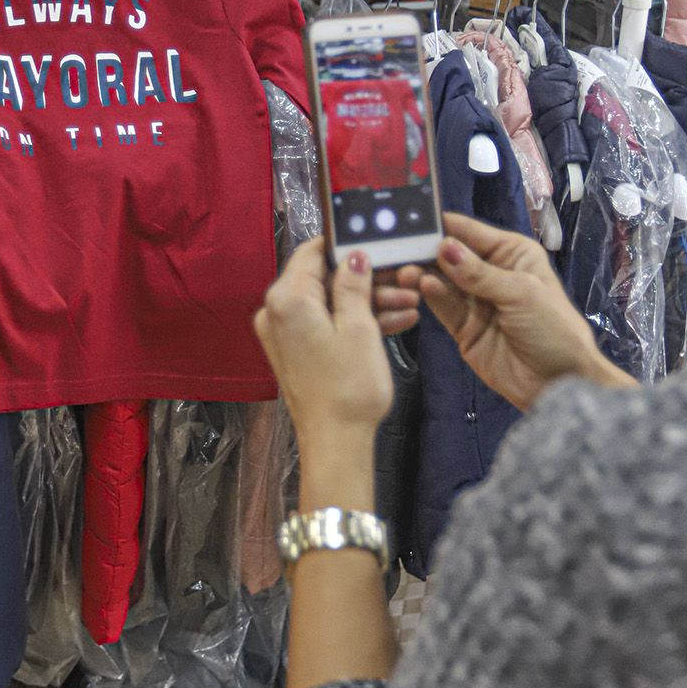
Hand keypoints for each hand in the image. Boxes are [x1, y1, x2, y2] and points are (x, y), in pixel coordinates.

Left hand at [255, 238, 393, 446]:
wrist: (336, 444)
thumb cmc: (347, 389)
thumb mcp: (359, 327)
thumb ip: (354, 284)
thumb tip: (353, 256)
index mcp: (287, 299)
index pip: (312, 252)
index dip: (345, 245)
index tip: (374, 243)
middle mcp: (277, 313)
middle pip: (323, 278)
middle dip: (366, 279)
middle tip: (402, 279)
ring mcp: (285, 334)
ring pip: (330, 303)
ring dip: (368, 302)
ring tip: (409, 303)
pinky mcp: (297, 352)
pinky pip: (326, 324)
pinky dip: (355, 322)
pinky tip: (395, 322)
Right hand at [377, 212, 628, 411]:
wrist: (560, 383)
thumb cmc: (553, 329)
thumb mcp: (521, 293)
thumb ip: (479, 272)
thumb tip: (444, 247)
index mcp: (510, 253)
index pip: (469, 232)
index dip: (442, 226)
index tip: (411, 221)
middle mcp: (490, 271)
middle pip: (450, 255)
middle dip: (425, 250)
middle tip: (398, 248)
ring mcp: (474, 300)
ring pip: (441, 280)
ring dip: (423, 273)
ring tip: (405, 271)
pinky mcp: (462, 326)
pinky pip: (442, 305)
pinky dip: (430, 295)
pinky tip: (421, 286)